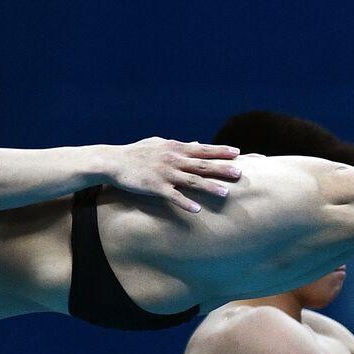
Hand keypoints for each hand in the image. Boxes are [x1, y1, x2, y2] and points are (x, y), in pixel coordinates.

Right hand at [107, 138, 242, 212]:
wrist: (113, 161)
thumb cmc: (137, 153)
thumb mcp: (160, 144)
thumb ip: (180, 145)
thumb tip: (197, 143)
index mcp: (175, 148)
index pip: (203, 149)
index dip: (221, 151)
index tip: (238, 153)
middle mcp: (173, 159)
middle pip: (202, 165)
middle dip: (222, 168)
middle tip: (240, 173)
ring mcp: (165, 173)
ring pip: (191, 180)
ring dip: (209, 187)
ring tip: (225, 193)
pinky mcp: (155, 187)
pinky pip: (173, 196)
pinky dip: (185, 202)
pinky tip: (197, 210)